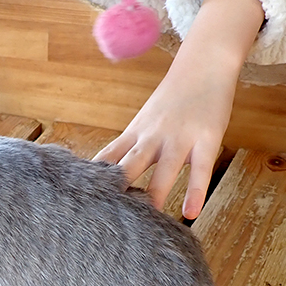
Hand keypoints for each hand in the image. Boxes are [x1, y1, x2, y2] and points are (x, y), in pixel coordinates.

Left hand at [96, 64, 232, 218]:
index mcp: (134, 134)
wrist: (203, 64)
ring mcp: (179, 138)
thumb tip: (107, 174)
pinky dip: (195, 192)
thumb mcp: (144, 121)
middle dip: (117, 191)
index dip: (93, 179)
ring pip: (163, 170)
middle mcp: (152, 137)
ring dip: (154, 195)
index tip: (79, 200)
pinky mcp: (207, 139)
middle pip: (129, 166)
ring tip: (147, 221)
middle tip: (105, 216)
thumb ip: (129, 147)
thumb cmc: (172, 99)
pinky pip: (201, 170)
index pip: (107, 158)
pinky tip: (190, 213)